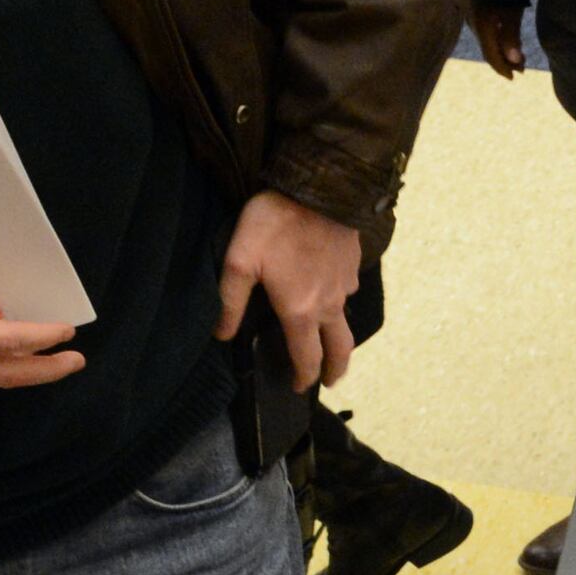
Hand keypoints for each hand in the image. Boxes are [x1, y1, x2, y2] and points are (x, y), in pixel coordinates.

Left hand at [215, 190, 363, 388]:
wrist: (320, 187)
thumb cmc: (275, 224)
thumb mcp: (240, 260)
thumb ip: (230, 301)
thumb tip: (222, 335)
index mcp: (301, 311)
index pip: (307, 358)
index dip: (303, 377)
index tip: (297, 387)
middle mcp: (329, 305)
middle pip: (341, 349)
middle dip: (335, 370)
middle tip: (330, 380)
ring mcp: (345, 285)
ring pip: (344, 319)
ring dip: (337, 335)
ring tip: (325, 336)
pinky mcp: (353, 264)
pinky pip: (346, 290)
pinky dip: (338, 300)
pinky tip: (326, 288)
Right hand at [469, 1, 529, 73]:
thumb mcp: (512, 13)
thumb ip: (511, 37)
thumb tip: (515, 62)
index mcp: (482, 27)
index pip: (490, 55)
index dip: (501, 67)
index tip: (512, 78)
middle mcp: (475, 25)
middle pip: (488, 50)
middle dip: (505, 61)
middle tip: (522, 69)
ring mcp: (475, 17)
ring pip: (488, 42)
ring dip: (504, 52)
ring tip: (521, 58)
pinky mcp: (478, 11)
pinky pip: (487, 33)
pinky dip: (500, 42)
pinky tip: (512, 42)